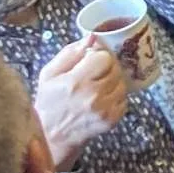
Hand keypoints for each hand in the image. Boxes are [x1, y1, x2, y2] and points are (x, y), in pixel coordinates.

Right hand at [33, 37, 126, 167]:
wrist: (52, 135)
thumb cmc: (50, 101)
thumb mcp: (49, 74)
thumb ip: (70, 53)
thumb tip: (91, 37)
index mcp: (75, 82)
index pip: (103, 57)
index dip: (97, 56)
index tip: (90, 61)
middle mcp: (92, 96)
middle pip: (115, 68)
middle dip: (106, 67)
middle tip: (94, 73)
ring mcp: (105, 109)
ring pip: (122, 83)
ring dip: (112, 81)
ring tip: (96, 87)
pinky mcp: (113, 120)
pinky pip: (124, 98)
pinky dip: (116, 96)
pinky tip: (101, 99)